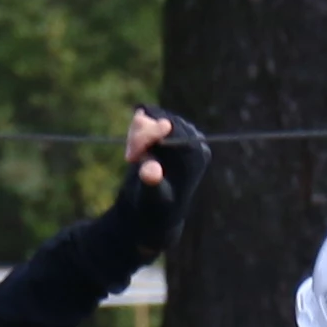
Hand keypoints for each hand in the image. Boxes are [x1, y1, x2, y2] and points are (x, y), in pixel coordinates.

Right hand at [116, 104, 205, 236]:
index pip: (171, 127)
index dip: (146, 135)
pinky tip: (136, 149)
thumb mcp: (151, 197)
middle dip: (140, 135)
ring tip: (133, 158)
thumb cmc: (155, 208)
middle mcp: (194, 140)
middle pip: (161, 118)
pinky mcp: (168, 132)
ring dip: (137, 134)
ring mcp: (181, 134)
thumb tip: (151, 173)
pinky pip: (149, 116)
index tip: (130, 156)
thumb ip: (151, 182)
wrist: (151, 211)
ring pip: (152, 116)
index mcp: (197, 153)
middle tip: (129, 158)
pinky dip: (137, 130)